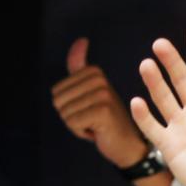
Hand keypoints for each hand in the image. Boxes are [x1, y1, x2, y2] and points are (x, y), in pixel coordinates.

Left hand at [51, 38, 150, 167]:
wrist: (129, 146)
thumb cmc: (107, 122)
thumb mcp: (91, 91)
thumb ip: (80, 66)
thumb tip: (81, 40)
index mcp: (95, 74)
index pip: (57, 91)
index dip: (69, 106)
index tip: (89, 110)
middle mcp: (100, 81)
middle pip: (58, 101)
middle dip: (71, 116)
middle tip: (93, 120)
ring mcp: (103, 95)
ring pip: (65, 113)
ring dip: (77, 125)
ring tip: (96, 126)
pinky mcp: (103, 111)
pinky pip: (73, 123)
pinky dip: (81, 133)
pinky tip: (98, 133)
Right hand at [130, 26, 185, 185]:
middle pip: (183, 80)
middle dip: (172, 62)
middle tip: (161, 45)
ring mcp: (182, 126)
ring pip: (165, 98)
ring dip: (155, 83)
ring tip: (147, 65)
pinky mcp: (169, 144)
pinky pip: (153, 127)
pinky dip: (144, 116)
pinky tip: (137, 102)